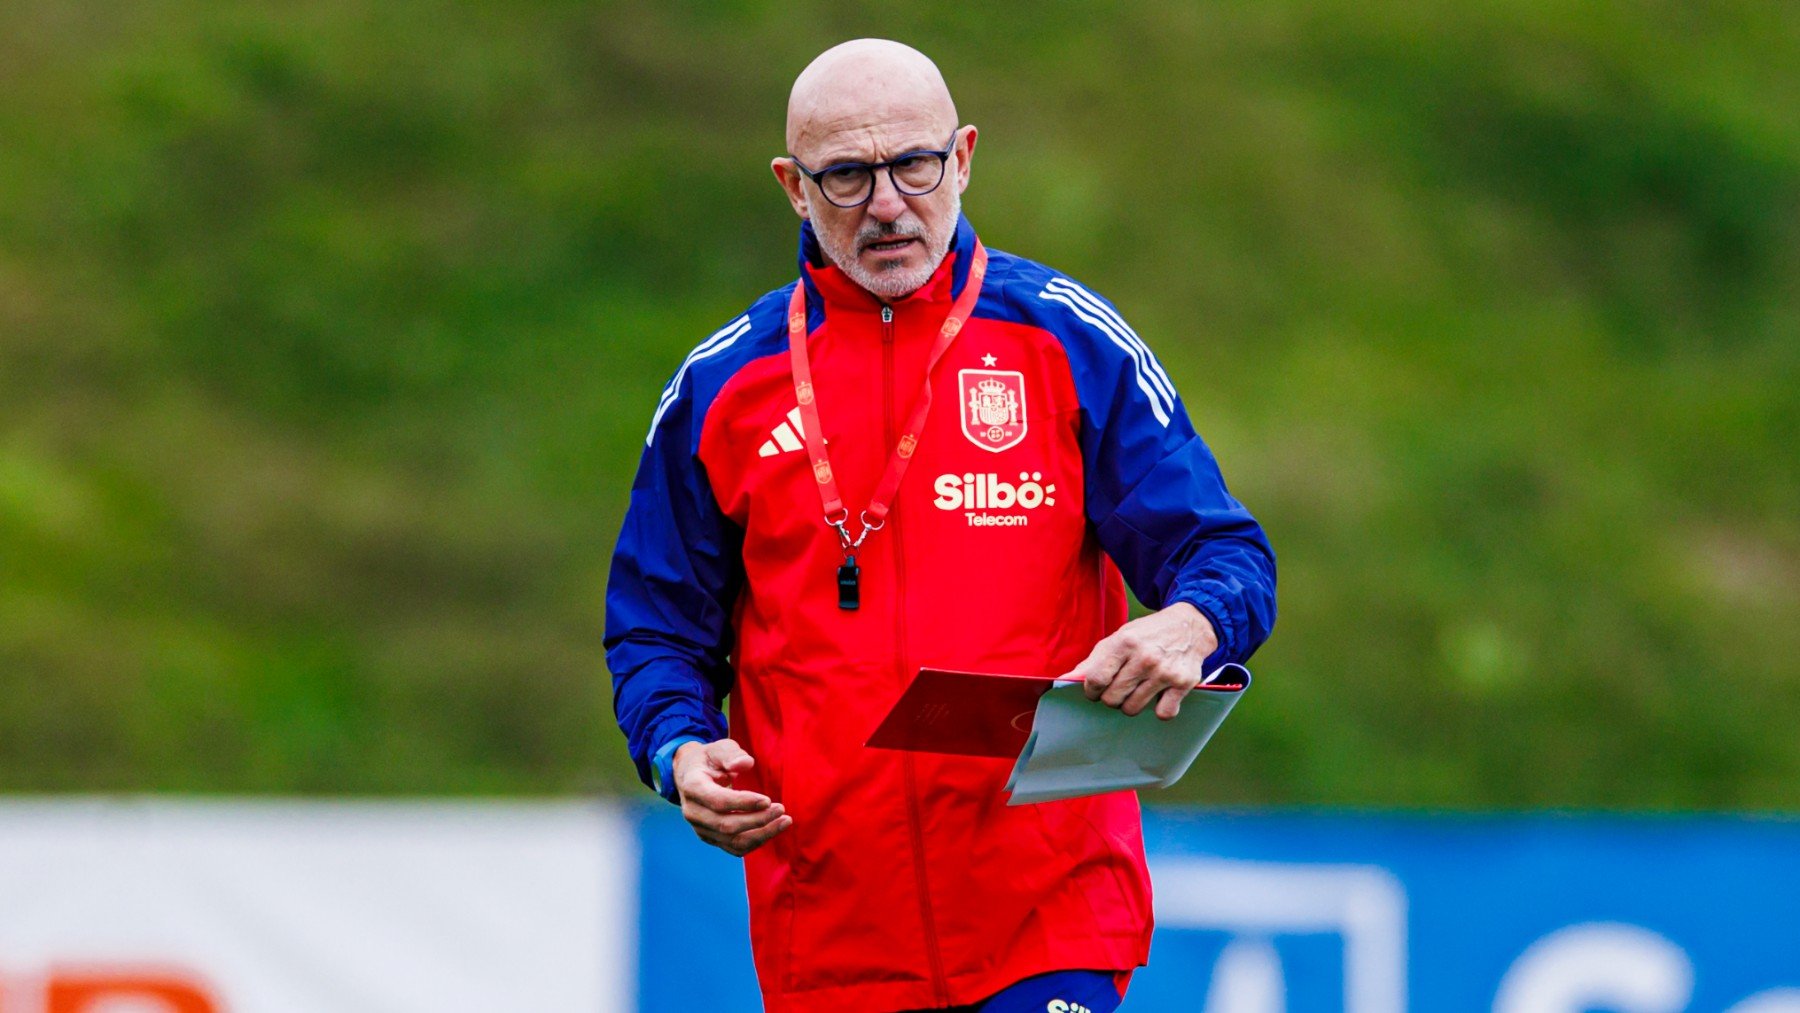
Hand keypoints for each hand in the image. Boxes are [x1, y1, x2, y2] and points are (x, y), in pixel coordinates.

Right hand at [672, 738, 792, 856]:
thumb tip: (746, 763)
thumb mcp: (718, 748)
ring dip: (762, 834)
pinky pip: (735, 848)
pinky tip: (773, 829)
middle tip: (781, 809)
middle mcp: (693, 812)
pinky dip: (756, 841)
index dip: (743, 803)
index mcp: (692, 787)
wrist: (691, 775)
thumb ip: (731, 754)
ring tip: (784, 821)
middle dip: (758, 820)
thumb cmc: (709, 759)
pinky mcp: (711, 838)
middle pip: (727, 825)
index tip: (768, 800)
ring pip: (733, 841)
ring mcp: (700, 828)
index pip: (718, 802)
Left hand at [1065, 602, 1218, 719]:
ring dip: (1131, 704)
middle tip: (1120, 688)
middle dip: (1111, 698)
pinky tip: (1159, 695)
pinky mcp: (1183, 684)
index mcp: (1124, 642)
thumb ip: (1092, 662)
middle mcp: (1145, 657)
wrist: (1190, 626)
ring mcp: (1165, 672)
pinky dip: (1159, 709)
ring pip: (1133, 709)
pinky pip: (1162, 713)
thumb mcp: (1118, 639)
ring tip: (1138, 690)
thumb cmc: (1147, 635)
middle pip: (1112, 698)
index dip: (1091, 690)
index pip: (1096, 679)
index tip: (1096, 689)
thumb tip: (1064, 680)